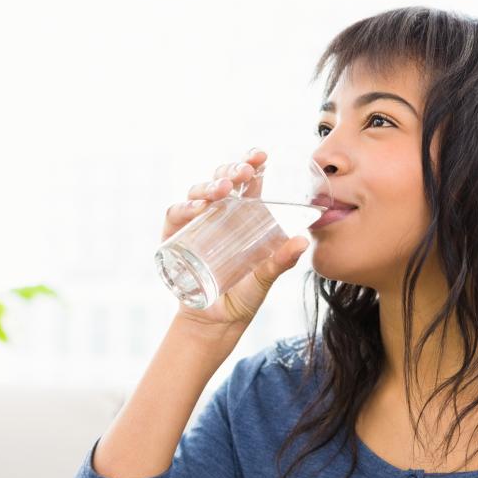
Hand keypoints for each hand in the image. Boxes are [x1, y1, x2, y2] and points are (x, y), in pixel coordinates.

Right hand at [162, 148, 309, 337]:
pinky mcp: (175, 237)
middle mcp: (219, 214)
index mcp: (243, 215)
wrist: (216, 322)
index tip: (261, 155)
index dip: (251, 163)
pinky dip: (185, 208)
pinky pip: (176, 214)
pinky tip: (198, 209)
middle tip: (244, 171)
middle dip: (232, 170)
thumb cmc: (243, 295)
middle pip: (222, 180)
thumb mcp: (265, 277)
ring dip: (210, 186)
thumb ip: (281, 261)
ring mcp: (195, 223)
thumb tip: (302, 242)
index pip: (247, 182)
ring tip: (224, 189)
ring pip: (199, 193)